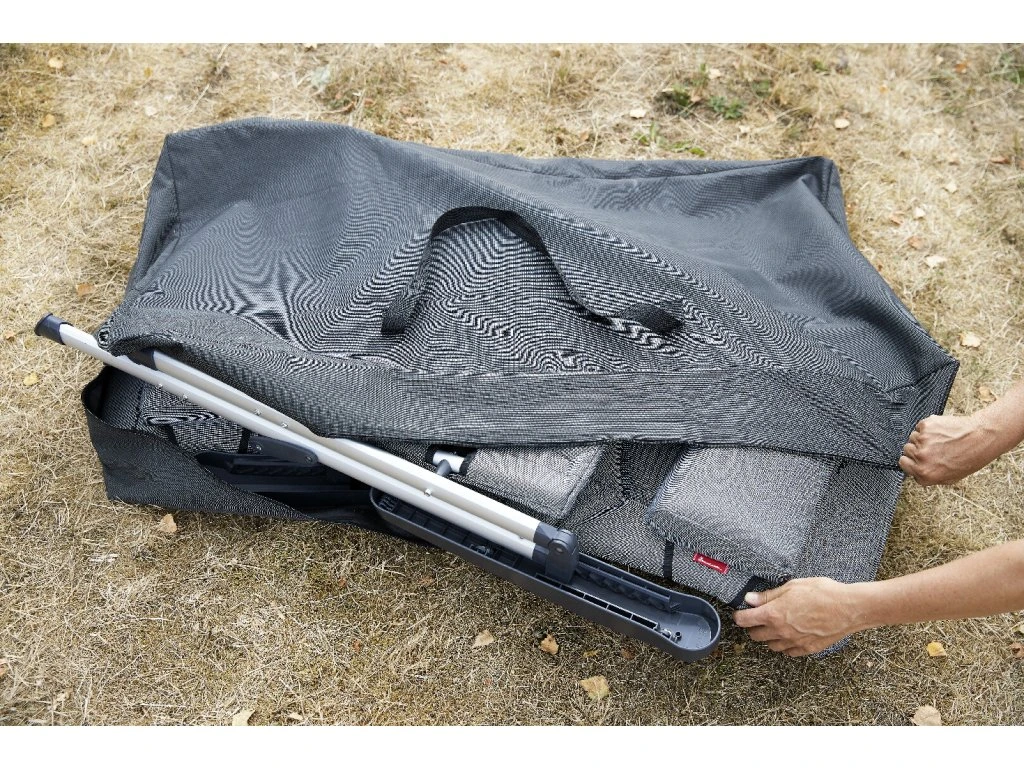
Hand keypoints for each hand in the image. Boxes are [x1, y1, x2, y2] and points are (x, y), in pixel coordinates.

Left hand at [733, 578, 870, 655]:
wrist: (849, 608)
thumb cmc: (822, 592)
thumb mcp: (792, 586)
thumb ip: (768, 596)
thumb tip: (750, 599)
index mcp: (774, 614)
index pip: (745, 620)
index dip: (739, 616)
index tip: (739, 613)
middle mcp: (781, 631)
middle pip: (755, 635)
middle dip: (753, 626)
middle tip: (758, 618)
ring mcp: (794, 642)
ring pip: (771, 646)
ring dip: (769, 637)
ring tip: (776, 626)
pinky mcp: (807, 649)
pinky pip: (788, 652)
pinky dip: (785, 645)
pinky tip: (790, 635)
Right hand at [898, 413, 1001, 485]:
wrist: (981, 439)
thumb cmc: (970, 458)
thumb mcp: (950, 478)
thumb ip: (928, 475)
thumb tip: (916, 471)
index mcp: (924, 473)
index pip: (903, 464)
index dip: (912, 460)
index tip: (919, 457)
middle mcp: (921, 458)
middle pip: (907, 450)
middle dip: (917, 448)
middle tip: (933, 448)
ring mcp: (922, 440)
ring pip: (913, 437)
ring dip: (923, 437)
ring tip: (941, 440)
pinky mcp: (926, 426)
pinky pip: (920, 426)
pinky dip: (929, 427)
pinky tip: (942, 432)